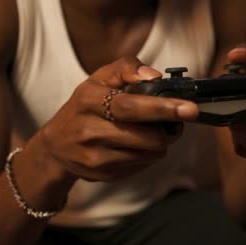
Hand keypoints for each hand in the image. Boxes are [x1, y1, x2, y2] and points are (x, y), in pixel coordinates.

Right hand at [39, 57, 198, 181]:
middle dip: (167, 131)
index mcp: (89, 99)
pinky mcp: (102, 174)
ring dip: (158, 144)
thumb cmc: (86, 106)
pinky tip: (134, 147)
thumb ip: (127, 68)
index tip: (189, 109)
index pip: (132, 106)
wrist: (56, 146)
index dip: (163, 108)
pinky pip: (140, 166)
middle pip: (146, 137)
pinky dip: (146, 156)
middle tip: (172, 124)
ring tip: (149, 133)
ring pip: (148, 154)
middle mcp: (88, 129)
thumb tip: (155, 76)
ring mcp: (94, 156)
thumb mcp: (99, 79)